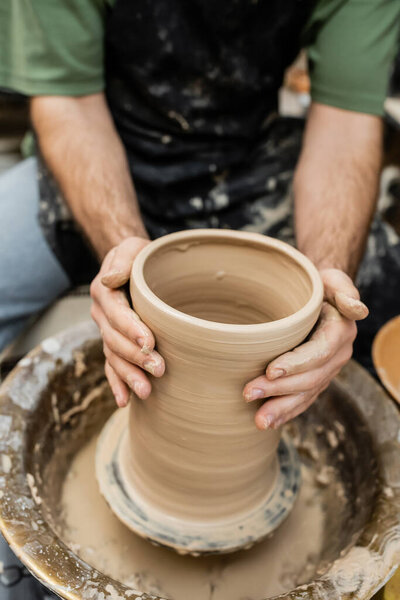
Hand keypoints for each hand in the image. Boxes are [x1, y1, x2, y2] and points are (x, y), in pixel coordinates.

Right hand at [90, 237, 164, 407]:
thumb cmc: (138, 256)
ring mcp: (107, 332)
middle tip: (159, 369)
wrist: (132, 265)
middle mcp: (102, 315)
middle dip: (136, 357)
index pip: (118, 313)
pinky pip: (111, 367)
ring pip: (114, 357)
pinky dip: (117, 384)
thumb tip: (110, 279)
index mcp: (105, 292)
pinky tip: (125, 400)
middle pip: (116, 340)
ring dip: (129, 375)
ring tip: (146, 391)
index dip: (131, 328)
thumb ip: (122, 260)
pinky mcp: (114, 344)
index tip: (149, 341)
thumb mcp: (131, 248)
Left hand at [243, 268, 367, 429]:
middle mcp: (337, 355)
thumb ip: (344, 290)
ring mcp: (327, 370)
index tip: (270, 370)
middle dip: (279, 389)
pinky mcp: (315, 378)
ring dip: (281, 408)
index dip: (296, 364)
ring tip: (258, 421)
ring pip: (306, 394)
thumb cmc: (319, 285)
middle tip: (248, 393)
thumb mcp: (333, 280)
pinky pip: (303, 398)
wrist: (319, 296)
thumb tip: (358, 310)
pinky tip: (269, 422)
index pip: (318, 352)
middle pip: (310, 378)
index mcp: (340, 332)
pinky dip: (286, 412)